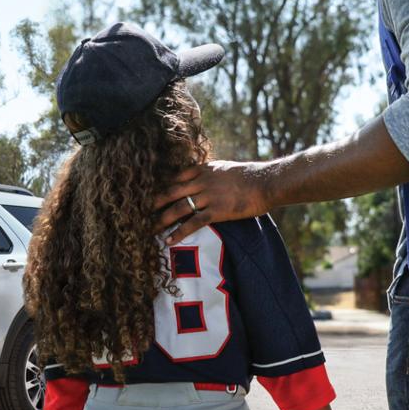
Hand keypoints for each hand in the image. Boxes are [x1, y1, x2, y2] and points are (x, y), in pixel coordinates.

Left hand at [155, 161, 271, 244]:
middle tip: (142, 212)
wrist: (267, 181)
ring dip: (163, 220)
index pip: (178, 177)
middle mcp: (203, 181)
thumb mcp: (227, 168)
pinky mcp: (217, 211)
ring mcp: (209, 196)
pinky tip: (169, 240)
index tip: (154, 195)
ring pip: (179, 208)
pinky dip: (179, 232)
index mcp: (205, 169)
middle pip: (172, 192)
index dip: (164, 187)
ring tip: (151, 229)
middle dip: (156, 203)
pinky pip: (193, 223)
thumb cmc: (252, 176)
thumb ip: (213, 173)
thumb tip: (208, 179)